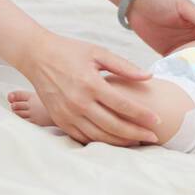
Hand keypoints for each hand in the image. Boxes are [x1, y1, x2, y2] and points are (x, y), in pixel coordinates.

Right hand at [16, 31, 161, 145]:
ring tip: (138, 142)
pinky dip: (100, 142)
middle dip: (136, 134)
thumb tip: (149, 76)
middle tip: (154, 138)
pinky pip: (83, 137)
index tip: (157, 121)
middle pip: (113, 126)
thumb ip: (124, 66)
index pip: (123, 105)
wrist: (37, 57)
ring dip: (120, 142)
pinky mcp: (60, 120)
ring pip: (99, 136)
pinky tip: (114, 141)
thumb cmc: (70, 52)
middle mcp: (79, 102)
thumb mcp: (98, 53)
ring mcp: (68, 114)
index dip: (142, 115)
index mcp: (91, 84)